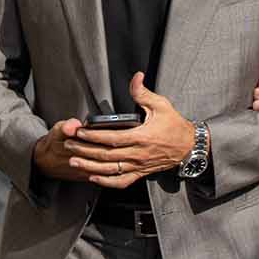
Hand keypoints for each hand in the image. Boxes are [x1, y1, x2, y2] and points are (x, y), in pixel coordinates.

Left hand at [50, 73, 194, 189]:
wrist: (189, 146)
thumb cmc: (175, 126)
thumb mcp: (161, 105)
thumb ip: (144, 93)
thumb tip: (136, 77)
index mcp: (142, 137)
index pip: (112, 138)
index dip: (93, 136)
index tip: (79, 131)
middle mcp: (138, 154)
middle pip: (106, 155)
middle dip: (85, 150)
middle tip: (69, 144)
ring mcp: (138, 166)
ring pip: (110, 170)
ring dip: (90, 166)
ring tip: (74, 161)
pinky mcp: (140, 173)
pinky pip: (121, 181)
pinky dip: (106, 181)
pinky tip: (93, 177)